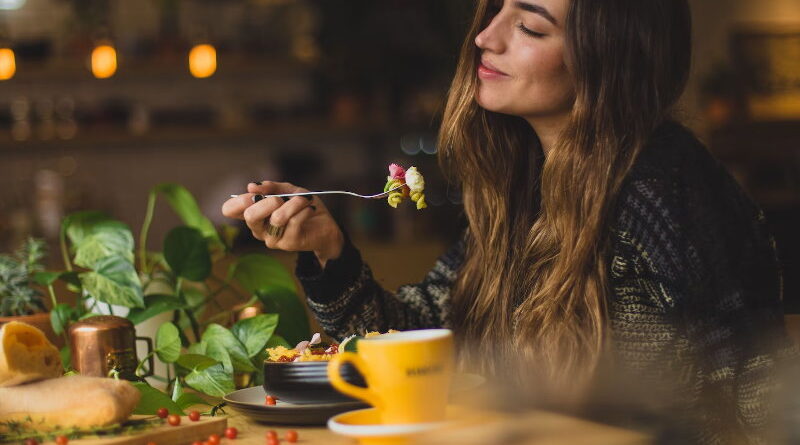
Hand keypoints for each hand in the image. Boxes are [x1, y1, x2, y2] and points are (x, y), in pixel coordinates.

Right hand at [221, 181, 343, 267]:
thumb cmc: (303, 207)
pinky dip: (304, 210)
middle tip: (281, 198)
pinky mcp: (288, 243)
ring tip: (304, 200)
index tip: (254, 193)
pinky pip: (295, 221)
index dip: (238, 200)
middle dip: (268, 201)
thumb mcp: (288, 191)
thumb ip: (271, 187)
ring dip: (294, 203)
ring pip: (277, 217)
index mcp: (254, 214)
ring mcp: (272, 238)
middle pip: (250, 216)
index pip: (229, 210)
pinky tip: (310, 209)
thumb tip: (251, 186)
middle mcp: (258, 229)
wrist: (326, 226)